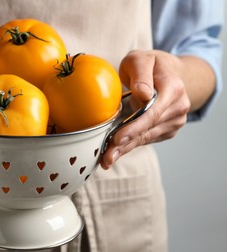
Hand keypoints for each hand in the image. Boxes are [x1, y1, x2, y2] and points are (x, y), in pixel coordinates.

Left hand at [100, 50, 189, 169]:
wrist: (166, 71)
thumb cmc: (149, 64)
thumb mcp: (141, 59)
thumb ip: (141, 73)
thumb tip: (143, 94)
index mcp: (173, 88)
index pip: (152, 112)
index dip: (135, 128)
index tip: (118, 138)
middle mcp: (178, 107)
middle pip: (148, 129)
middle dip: (126, 144)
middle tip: (107, 158)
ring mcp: (175, 120)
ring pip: (146, 138)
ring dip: (125, 149)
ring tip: (107, 159)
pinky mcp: (167, 129)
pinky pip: (146, 139)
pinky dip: (130, 145)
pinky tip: (116, 153)